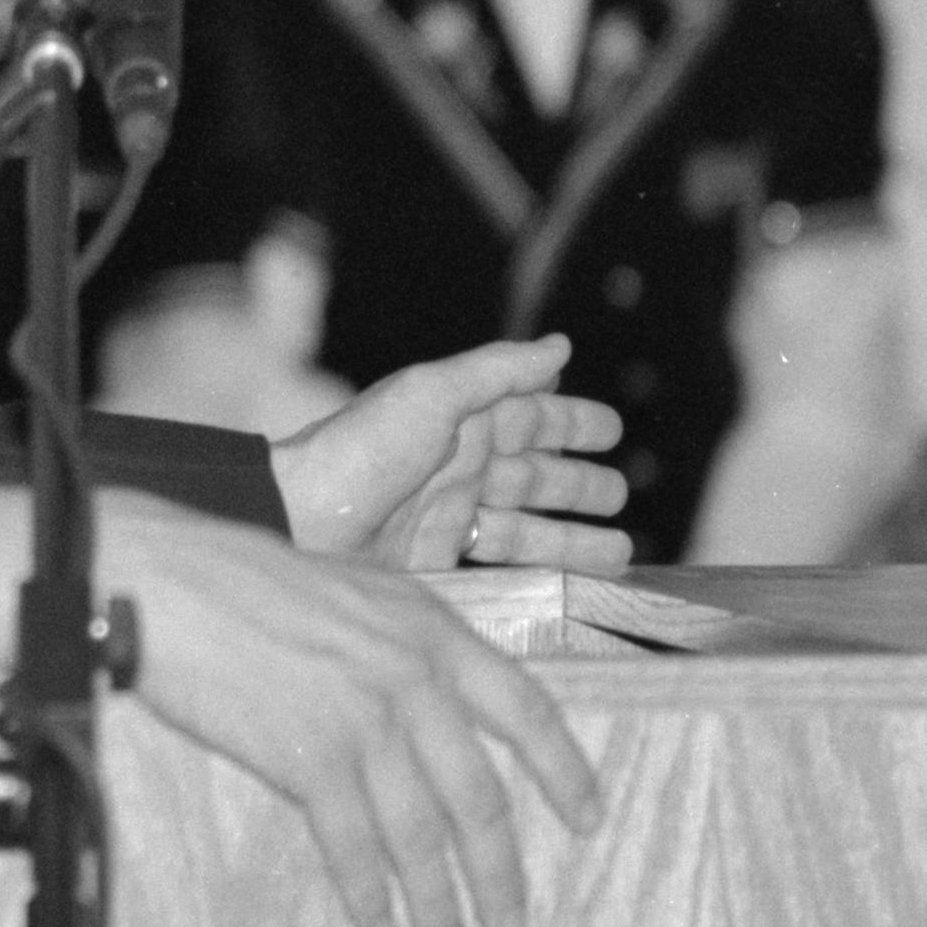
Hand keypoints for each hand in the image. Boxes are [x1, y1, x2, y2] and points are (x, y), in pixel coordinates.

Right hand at [96, 502, 606, 926]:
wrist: (164, 583)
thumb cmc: (238, 578)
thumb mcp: (351, 587)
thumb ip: (399, 641)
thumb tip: (429, 702)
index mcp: (430, 629)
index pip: (526, 708)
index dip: (565, 771)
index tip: (588, 820)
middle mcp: (412, 678)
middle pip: (480, 794)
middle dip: (500, 869)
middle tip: (511, 924)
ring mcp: (364, 721)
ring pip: (422, 831)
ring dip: (438, 898)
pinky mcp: (308, 757)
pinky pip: (352, 844)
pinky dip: (368, 892)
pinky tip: (376, 926)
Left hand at [271, 337, 631, 574]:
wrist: (303, 520)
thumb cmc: (362, 450)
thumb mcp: (431, 394)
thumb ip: (498, 370)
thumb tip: (560, 345)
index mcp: (458, 418)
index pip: (528, 415)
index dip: (570, 421)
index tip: (613, 429)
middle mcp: (457, 464)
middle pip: (532, 472)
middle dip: (579, 482)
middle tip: (622, 493)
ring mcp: (447, 514)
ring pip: (525, 523)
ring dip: (573, 534)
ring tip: (623, 549)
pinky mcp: (437, 558)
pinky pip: (500, 563)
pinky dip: (539, 568)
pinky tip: (571, 581)